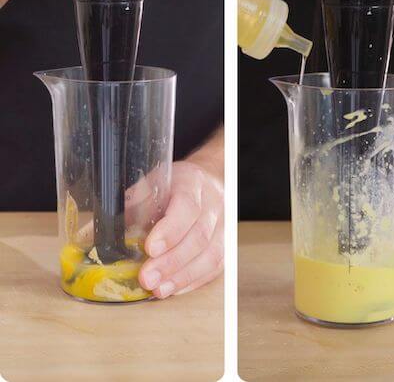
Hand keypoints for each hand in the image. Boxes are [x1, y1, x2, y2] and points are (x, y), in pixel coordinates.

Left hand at [138, 160, 223, 298]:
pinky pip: (215, 266)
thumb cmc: (174, 186)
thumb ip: (126, 208)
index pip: (187, 207)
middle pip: (199, 236)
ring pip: (211, 254)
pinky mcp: (225, 245)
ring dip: (183, 276)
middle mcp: (213, 205)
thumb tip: (87, 237)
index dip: (171, 230)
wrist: (208, 181)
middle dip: (172, 261)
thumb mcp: (150, 185)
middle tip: (147, 279)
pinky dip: (194, 281)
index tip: (150, 248)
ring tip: (159, 290)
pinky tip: (174, 289)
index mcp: (192, 184)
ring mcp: (223, 227)